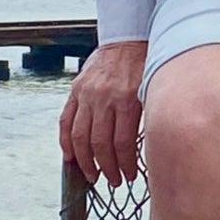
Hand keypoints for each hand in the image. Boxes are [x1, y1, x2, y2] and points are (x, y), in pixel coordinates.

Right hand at [60, 39, 145, 184]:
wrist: (126, 39)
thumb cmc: (146, 66)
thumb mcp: (154, 89)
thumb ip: (149, 116)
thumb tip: (151, 148)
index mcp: (127, 99)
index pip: (123, 143)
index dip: (125, 164)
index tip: (130, 176)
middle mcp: (104, 98)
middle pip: (101, 144)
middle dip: (107, 168)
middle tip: (114, 181)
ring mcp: (86, 94)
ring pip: (80, 136)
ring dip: (86, 161)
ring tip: (94, 175)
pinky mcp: (75, 90)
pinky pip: (65, 120)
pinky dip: (65, 142)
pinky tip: (70, 157)